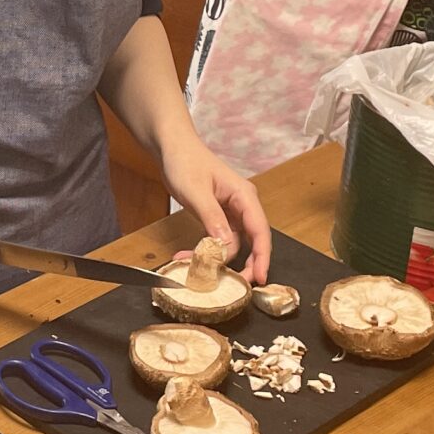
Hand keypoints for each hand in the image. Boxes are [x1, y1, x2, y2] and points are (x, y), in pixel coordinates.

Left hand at [156, 136, 271, 282]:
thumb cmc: (185, 162)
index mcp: (245, 196)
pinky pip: (218, 239)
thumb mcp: (196, 192)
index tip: (259, 278)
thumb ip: (212, 219)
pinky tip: (189, 256)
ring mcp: (231, 212)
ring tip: (198, 268)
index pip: (260, 231)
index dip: (262, 257)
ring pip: (233, 244)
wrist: (171, 148)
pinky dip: (207, 250)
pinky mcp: (218, 217)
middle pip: (252, 241)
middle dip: (244, 264)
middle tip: (233, 284)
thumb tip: (225, 246)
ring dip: (218, 259)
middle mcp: (243, 206)